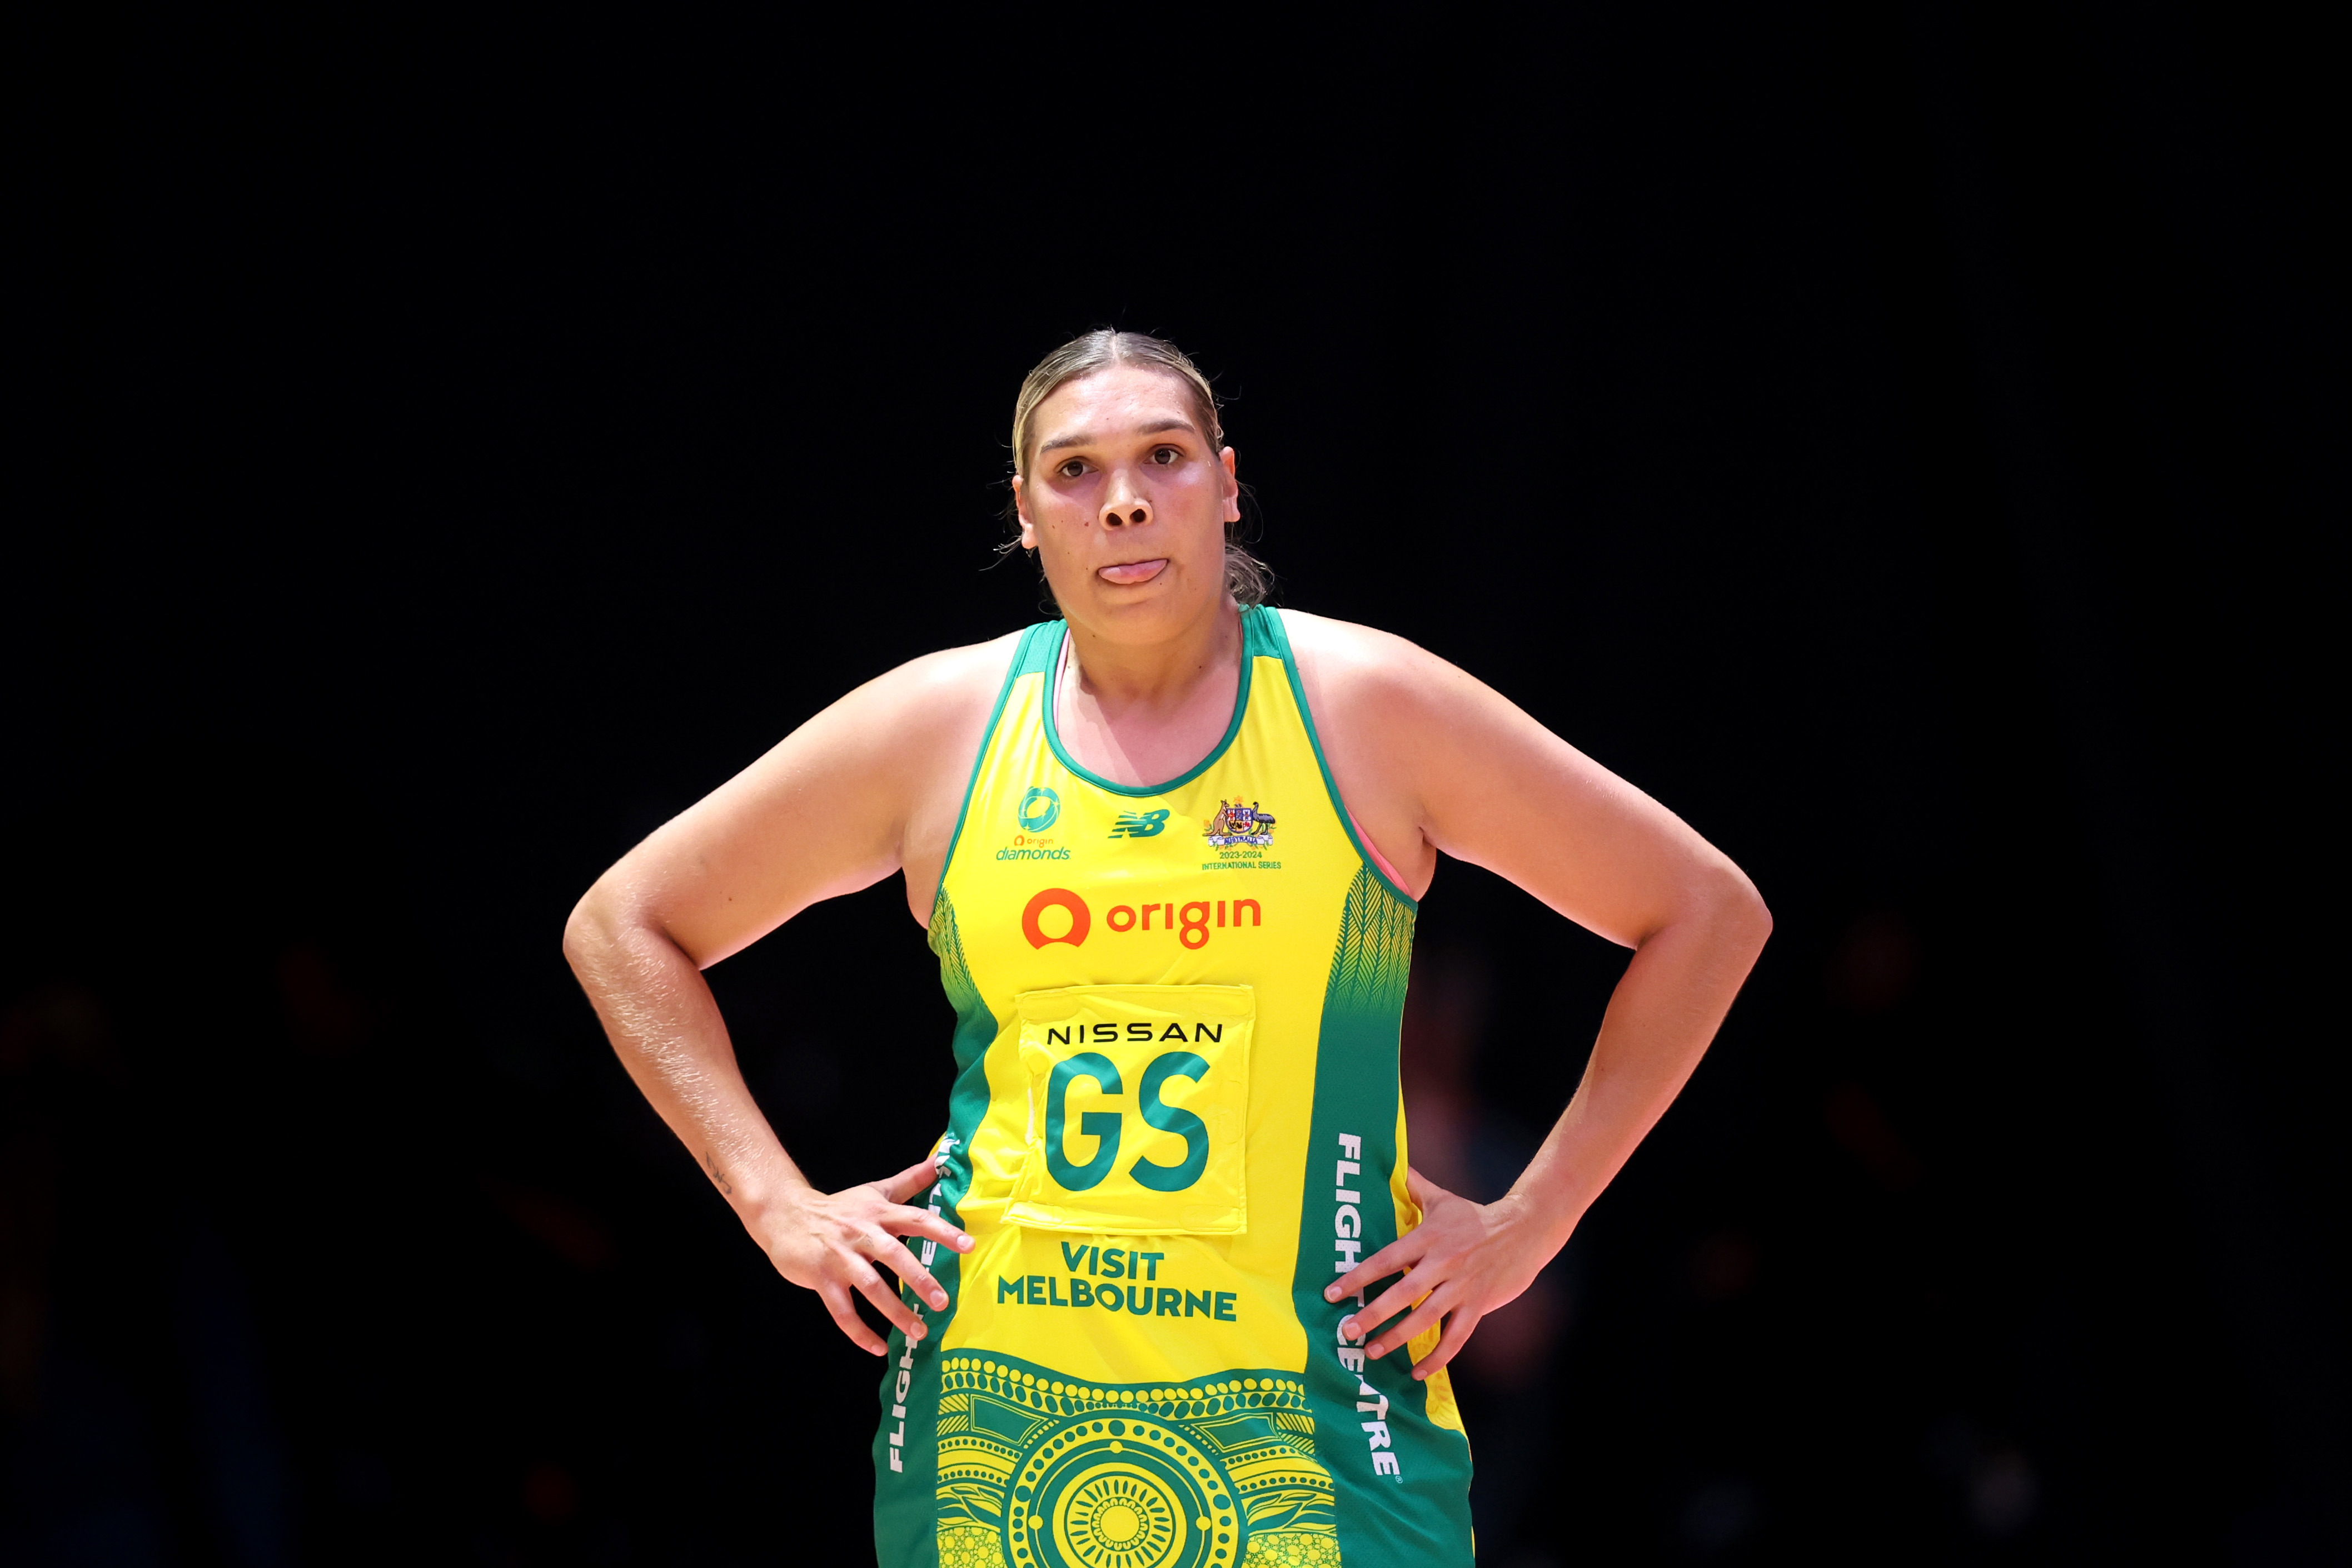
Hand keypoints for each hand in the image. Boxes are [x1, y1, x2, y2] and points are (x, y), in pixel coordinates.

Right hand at [756, 1155, 973, 1356]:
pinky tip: (877, 1348)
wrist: (784, 1215)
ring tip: (918, 1330)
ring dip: (895, 1312)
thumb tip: (939, 1161)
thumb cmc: (837, 1208)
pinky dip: (859, 1332)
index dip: (943, 1231)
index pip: (916, 1219)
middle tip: (942, 1302)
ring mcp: (840, 1258)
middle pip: (894, 1255)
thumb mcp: (874, 1192)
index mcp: (879, 1213)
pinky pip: (842, 1311)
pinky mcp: (821, 1279)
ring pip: (870, 1287)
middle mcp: (862, 1234)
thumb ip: (909, 1181)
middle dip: (919, 1279)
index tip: (968, 1246)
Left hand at [1322, 1166, 1563, 1380]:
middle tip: (1347, 1331)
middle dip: (1372, 1314)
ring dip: (1397, 1338)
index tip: (1332, 1293)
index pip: (1386, 1259)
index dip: (1358, 1277)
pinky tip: (1418, 1372)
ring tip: (1372, 1352)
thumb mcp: (1442, 1199)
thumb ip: (1413, 1186)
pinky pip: (1457, 1337)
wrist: (1524, 1229)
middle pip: (1403, 1292)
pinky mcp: (1479, 1305)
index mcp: (1428, 1237)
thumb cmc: (1475, 1216)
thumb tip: (1390, 1161)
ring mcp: (1462, 1286)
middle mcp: (1443, 1263)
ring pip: (1426, 1318)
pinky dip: (1438, 1358)